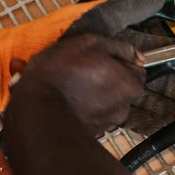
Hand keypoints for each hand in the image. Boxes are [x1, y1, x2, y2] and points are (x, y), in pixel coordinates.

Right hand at [12, 34, 145, 134]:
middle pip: (119, 85)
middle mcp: (124, 107)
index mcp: (130, 84)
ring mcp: (107, 123)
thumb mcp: (90, 43)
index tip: (101, 56)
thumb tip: (134, 53)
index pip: (137, 68)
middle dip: (104, 76)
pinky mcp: (90, 132)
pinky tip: (64, 97)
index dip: (119, 59)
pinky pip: (89, 112)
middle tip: (81, 67)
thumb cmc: (63, 74)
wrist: (38, 111)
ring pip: (102, 100)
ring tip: (69, 83)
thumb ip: (119, 47)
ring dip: (91, 91)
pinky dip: (81, 105)